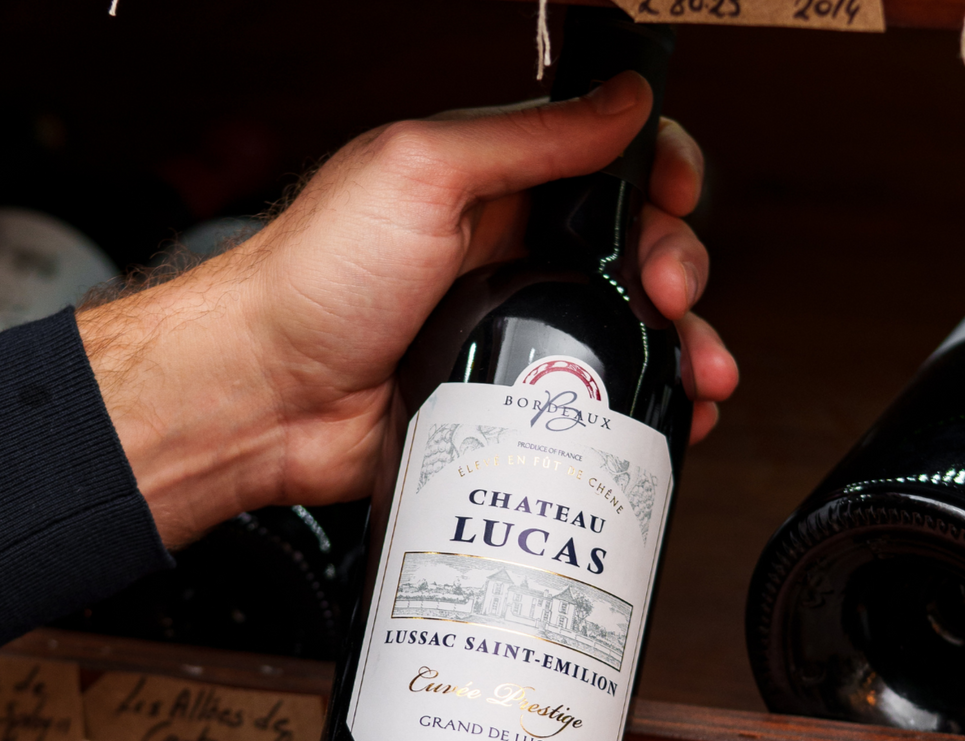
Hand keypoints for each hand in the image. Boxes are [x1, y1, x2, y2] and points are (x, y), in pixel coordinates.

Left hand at [80, 73, 736, 547]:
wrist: (267, 396)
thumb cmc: (315, 280)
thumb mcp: (418, 173)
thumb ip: (525, 138)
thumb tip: (618, 101)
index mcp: (494, 191)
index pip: (605, 164)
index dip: (657, 172)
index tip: (675, 194)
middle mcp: (513, 259)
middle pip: (633, 252)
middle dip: (677, 266)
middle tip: (670, 291)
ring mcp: (515, 334)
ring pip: (627, 333)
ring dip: (682, 346)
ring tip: (697, 370)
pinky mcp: (510, 402)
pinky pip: (595, 402)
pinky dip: (645, 408)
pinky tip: (672, 416)